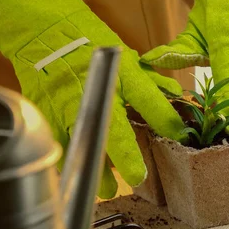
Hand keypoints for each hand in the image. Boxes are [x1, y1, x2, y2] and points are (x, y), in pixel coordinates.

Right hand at [0, 0, 187, 198]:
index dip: (164, 119)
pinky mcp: (50, 114)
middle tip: (136, 177)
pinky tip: (78, 175)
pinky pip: (60, 143)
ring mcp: (70, 104)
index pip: (146, 98)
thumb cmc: (94, 49)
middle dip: (125, 155)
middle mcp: (97, 91)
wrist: (49, 38)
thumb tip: (178, 99)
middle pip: (111, 128)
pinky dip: (70, 161)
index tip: (179, 136)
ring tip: (106, 190)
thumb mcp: (129, 63)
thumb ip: (153, 85)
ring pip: (83, 141)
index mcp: (121, 76)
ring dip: (95, 168)